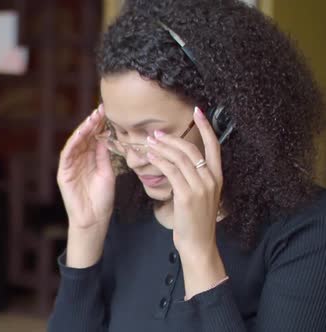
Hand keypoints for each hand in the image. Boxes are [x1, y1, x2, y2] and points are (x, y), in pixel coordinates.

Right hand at [57, 104, 114, 230]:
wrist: (94, 219)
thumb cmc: (102, 199)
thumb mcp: (107, 172)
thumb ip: (104, 155)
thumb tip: (106, 135)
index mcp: (90, 159)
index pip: (94, 138)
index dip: (100, 125)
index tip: (107, 112)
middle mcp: (79, 160)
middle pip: (85, 137)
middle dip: (92, 123)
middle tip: (100, 110)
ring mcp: (70, 166)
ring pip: (75, 143)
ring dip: (83, 129)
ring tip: (92, 118)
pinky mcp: (64, 173)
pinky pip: (67, 154)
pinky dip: (73, 142)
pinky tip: (81, 133)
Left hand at [144, 106, 222, 259]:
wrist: (198, 244)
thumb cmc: (195, 220)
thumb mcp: (200, 195)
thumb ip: (195, 177)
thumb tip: (179, 161)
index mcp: (217, 177)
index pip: (215, 146)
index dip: (207, 127)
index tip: (198, 111)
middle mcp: (212, 179)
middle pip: (192, 149)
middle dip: (172, 139)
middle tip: (156, 133)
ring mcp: (201, 187)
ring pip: (180, 158)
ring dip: (162, 148)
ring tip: (149, 143)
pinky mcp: (187, 196)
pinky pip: (171, 171)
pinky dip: (160, 161)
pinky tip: (150, 157)